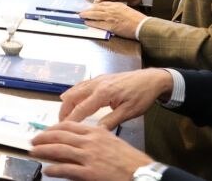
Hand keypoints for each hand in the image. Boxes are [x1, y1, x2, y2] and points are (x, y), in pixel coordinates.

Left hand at [30, 121, 154, 180]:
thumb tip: (81, 139)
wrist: (142, 173)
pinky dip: (54, 169)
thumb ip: (96, 138)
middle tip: (34, 140)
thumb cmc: (130, 160)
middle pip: (60, 136)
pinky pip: (66, 169)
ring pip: (59, 150)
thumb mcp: (112, 142)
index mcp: (96, 132)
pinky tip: (47, 170)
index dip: (53, 128)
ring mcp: (89, 157)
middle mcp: (90, 142)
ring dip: (43, 151)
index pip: (68, 126)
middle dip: (44, 137)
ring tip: (34, 152)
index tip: (46, 131)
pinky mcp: (89, 172)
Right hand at [56, 69, 174, 126]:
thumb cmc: (142, 95)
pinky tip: (71, 97)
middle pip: (72, 97)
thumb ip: (111, 122)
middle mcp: (97, 84)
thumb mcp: (128, 112)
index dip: (70, 120)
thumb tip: (97, 132)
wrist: (151, 79)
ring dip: (67, 101)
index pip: (81, 109)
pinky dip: (73, 93)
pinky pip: (81, 85)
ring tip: (64, 114)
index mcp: (103, 93)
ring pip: (75, 89)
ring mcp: (98, 80)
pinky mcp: (101, 78)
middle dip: (64, 110)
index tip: (61, 129)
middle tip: (60, 123)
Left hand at [79, 1, 146, 38]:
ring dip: (87, 15)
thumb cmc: (136, 19)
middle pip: (96, 8)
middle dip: (88, 10)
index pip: (102, 4)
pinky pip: (98, 23)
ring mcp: (110, 17)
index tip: (90, 6)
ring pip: (95, 15)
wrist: (141, 25)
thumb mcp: (126, 9)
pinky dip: (91, 22)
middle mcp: (112, 9)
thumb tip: (110, 12)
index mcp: (116, 5)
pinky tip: (86, 22)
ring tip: (81, 15)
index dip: (95, 5)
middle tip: (82, 11)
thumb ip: (117, 9)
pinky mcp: (110, 25)